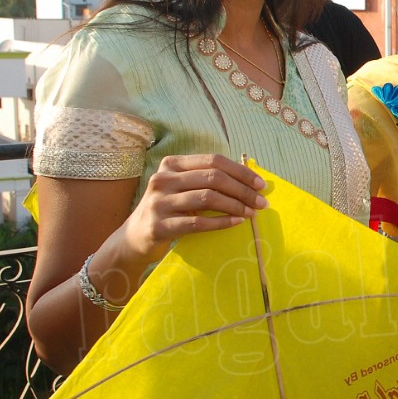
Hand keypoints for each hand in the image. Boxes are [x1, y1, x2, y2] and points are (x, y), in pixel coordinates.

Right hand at [113, 154, 266, 269]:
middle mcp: (163, 179)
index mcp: (172, 164)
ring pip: (207, 198)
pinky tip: (236, 223)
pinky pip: (198, 223)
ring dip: (236, 206)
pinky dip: (221, 222)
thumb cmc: (169, 209)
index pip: (213, 160)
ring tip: (252, 213)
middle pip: (213, 178)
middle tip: (261, 202)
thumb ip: (207, 180)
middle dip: (242, 190)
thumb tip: (251, 181)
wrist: (135, 237)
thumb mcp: (183, 188)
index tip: (261, 184)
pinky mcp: (159, 226)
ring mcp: (159, 202)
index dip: (240, 171)